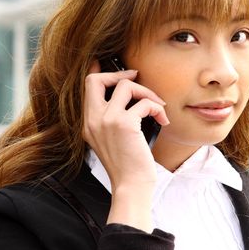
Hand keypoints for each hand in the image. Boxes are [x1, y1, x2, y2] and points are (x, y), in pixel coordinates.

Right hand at [83, 61, 168, 230]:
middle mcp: (93, 120)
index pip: (86, 87)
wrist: (131, 185)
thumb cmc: (127, 164)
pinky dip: (157, 109)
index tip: (108, 64)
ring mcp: (107, 120)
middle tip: (136, 79)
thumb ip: (113, 118)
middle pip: (96, 79)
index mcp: (88, 123)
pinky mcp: (125, 124)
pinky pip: (145, 103)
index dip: (98, 71)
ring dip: (147, 93)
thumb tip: (129, 96)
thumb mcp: (112, 140)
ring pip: (125, 86)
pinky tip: (162, 121)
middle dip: (119, 74)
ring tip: (157, 107)